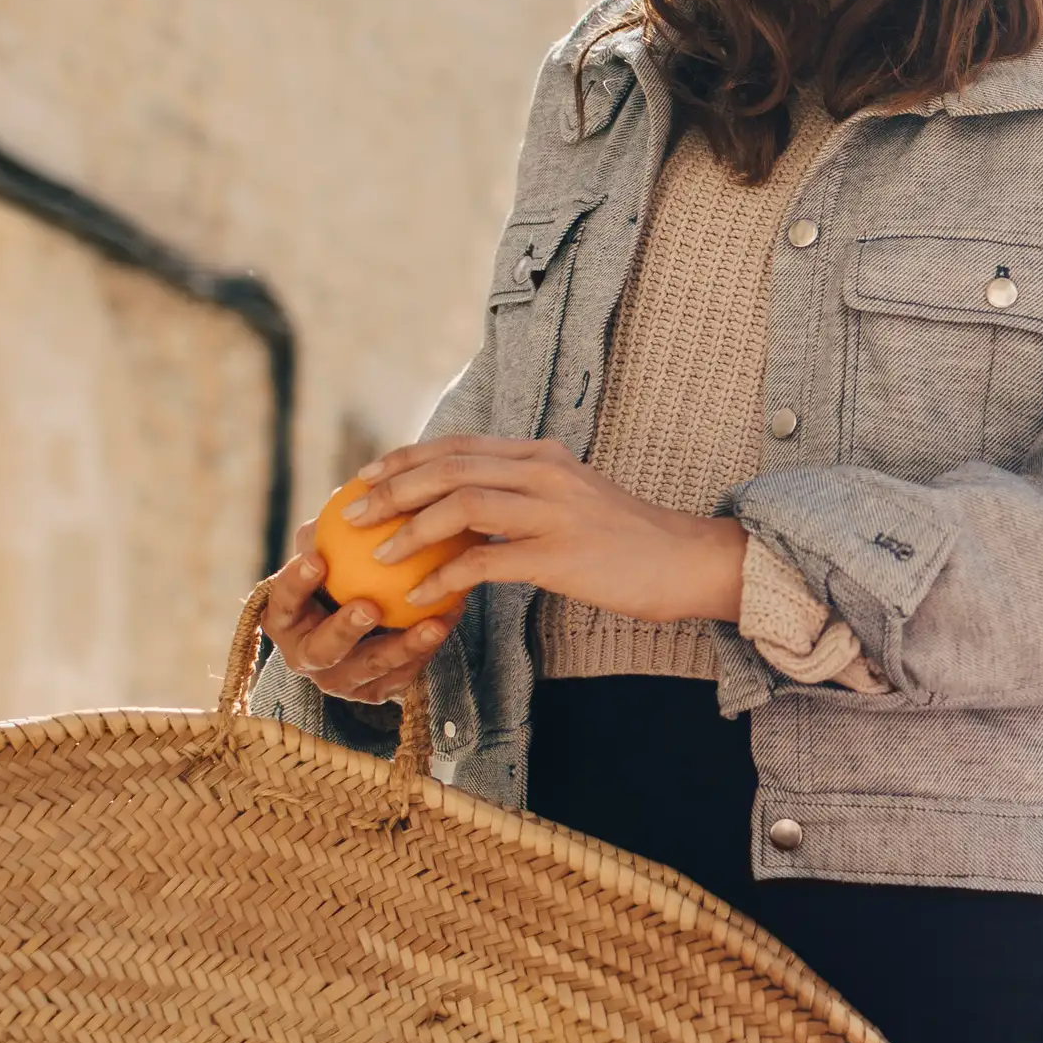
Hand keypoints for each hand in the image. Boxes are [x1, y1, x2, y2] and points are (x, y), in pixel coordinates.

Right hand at [262, 520, 457, 705]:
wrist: (365, 622)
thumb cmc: (340, 573)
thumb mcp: (332, 550)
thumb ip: (333, 529)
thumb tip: (351, 494)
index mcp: (285, 620)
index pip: (281, 602)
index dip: (294, 584)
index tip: (317, 558)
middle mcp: (307, 656)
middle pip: (321, 650)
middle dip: (343, 630)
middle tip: (369, 605)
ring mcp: (341, 679)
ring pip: (370, 669)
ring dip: (401, 646)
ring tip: (431, 622)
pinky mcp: (377, 691)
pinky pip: (404, 673)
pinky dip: (427, 647)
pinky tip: (449, 618)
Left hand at [344, 436, 747, 628]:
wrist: (687, 561)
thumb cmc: (627, 541)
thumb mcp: (573, 499)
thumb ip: (525, 493)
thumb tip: (468, 507)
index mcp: (542, 456)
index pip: (459, 446)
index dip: (405, 458)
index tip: (367, 477)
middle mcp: (544, 473)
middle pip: (449, 468)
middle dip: (392, 489)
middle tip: (355, 513)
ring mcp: (553, 512)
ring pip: (460, 506)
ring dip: (410, 530)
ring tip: (378, 554)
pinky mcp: (559, 555)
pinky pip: (485, 561)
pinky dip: (445, 576)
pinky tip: (420, 596)